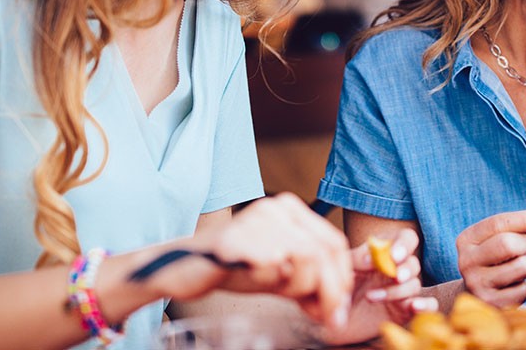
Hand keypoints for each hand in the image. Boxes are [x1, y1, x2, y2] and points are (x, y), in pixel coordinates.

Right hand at [168, 193, 353, 327]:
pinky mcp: (238, 241)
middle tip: (323, 316)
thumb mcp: (279, 272)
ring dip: (300, 288)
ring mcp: (257, 221)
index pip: (334, 243)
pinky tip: (258, 283)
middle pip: (324, 253)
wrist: (184, 266)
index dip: (341, 279)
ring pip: (306, 260)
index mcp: (290, 209)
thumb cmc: (234, 268)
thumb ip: (309, 282)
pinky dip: (273, 285)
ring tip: (280, 293)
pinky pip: (274, 268)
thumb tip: (338, 309)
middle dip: (329, 291)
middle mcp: (276, 208)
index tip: (336, 307)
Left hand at [318, 228, 437, 345]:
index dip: (404, 245)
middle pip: (413, 263)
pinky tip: (414, 306)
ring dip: (396, 291)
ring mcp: (403, 290)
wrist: (334, 316)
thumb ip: (357, 258)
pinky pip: (428, 305)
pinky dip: (426, 305)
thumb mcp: (344, 267)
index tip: (394, 256)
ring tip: (371, 297)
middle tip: (395, 277)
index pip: (406, 239)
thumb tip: (373, 258)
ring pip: (415, 285)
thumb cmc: (340, 285)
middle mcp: (397, 269)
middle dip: (405, 269)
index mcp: (386, 252)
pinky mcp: (406, 310)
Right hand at [455, 210, 525, 306]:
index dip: (524, 219)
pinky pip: (523, 290)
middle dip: (525, 243)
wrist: (475, 294)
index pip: (497, 223)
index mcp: (466, 240)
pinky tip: (510, 287)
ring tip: (513, 269)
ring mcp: (477, 284)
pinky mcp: (491, 304)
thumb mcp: (499, 238)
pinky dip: (523, 286)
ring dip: (525, 266)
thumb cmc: (494, 260)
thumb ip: (521, 227)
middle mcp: (467, 261)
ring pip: (520, 267)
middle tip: (525, 246)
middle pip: (507, 244)